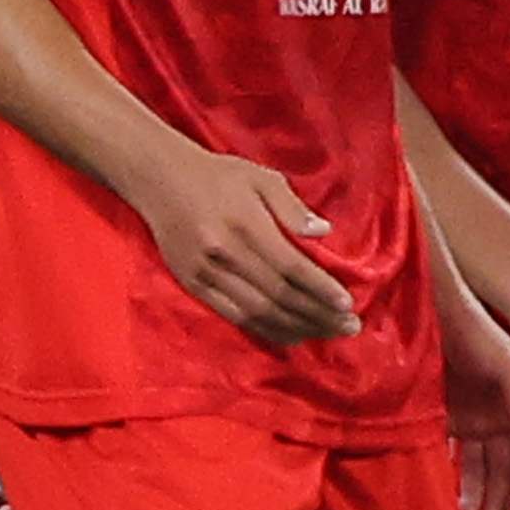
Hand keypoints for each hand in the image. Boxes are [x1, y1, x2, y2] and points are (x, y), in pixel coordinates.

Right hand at [137, 149, 359, 345]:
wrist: (160, 179)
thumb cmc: (218, 175)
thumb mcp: (260, 177)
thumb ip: (292, 207)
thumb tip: (324, 232)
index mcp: (244, 224)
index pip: (290, 266)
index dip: (320, 289)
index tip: (347, 302)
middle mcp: (224, 253)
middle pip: (278, 295)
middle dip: (318, 314)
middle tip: (349, 325)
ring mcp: (205, 273)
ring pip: (258, 312)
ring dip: (297, 327)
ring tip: (328, 332)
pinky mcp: (193, 285)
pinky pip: (234, 317)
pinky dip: (266, 330)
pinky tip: (292, 334)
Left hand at [445, 303, 509, 509]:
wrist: (439, 307)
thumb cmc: (478, 332)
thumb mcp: (509, 366)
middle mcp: (503, 414)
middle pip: (508, 464)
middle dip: (505, 495)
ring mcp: (477, 416)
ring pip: (483, 464)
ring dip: (483, 492)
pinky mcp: (451, 416)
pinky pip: (458, 454)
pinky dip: (461, 478)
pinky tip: (461, 503)